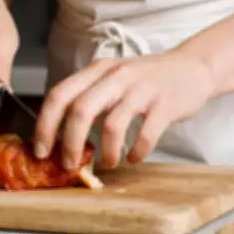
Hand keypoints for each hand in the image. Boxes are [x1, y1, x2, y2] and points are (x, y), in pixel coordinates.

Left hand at [33, 52, 215, 168]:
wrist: (193, 68)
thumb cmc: (146, 80)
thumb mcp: (111, 78)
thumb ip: (88, 98)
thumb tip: (58, 136)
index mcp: (97, 70)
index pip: (59, 95)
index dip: (45, 125)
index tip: (41, 151)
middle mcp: (116, 75)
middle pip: (80, 110)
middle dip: (70, 144)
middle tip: (69, 165)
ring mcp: (141, 89)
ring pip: (112, 125)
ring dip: (106, 152)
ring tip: (108, 163)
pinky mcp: (165, 104)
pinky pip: (145, 135)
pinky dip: (136, 152)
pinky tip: (134, 158)